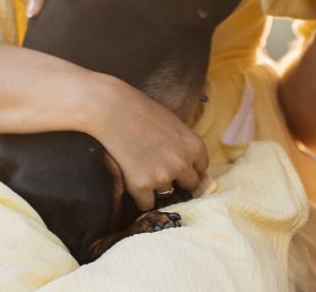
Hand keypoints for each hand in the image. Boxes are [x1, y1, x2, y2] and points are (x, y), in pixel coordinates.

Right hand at [91, 77, 208, 212]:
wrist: (114, 111)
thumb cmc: (144, 112)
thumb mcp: (175, 125)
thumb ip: (184, 146)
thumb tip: (189, 165)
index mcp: (195, 146)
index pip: (201, 169)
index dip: (190, 168)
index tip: (180, 168)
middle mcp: (182, 164)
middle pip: (189, 185)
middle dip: (178, 181)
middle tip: (162, 172)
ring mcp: (162, 177)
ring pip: (166, 194)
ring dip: (156, 187)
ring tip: (142, 168)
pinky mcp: (141, 187)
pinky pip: (147, 204)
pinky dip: (140, 197)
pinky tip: (133, 181)